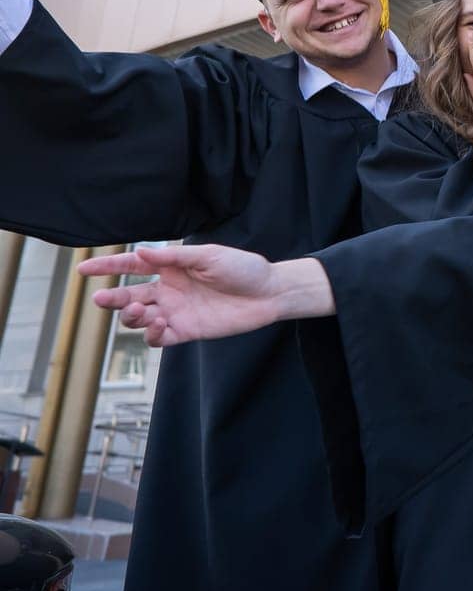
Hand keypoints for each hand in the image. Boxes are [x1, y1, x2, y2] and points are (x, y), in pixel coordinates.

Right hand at [78, 247, 329, 345]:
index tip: (83, 269)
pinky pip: (159, 338)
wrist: (270, 292)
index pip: (132, 267)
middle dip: (112, 299)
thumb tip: (140, 251)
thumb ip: (174, 256)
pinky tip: (157, 326)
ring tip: (142, 310)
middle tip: (102, 300)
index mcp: (172, 268)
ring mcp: (176, 312)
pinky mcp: (187, 331)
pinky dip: (151, 335)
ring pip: (139, 319)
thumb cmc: (243, 268)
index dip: (108, 267)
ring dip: (133, 317)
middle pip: (129, 296)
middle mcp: (169, 290)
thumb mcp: (208, 255)